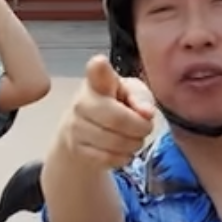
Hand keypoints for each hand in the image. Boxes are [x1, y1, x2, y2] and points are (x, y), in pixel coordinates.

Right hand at [59, 55, 155, 170]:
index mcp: (98, 80)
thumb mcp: (133, 94)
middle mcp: (82, 101)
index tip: (99, 63)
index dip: (98, 68)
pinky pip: (107, 158)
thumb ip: (141, 98)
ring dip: (134, 144)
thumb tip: (146, 113)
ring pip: (114, 142)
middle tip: (146, 128)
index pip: (96, 71)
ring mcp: (75, 126)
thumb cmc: (116, 105)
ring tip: (135, 139)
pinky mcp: (75, 148)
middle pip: (116, 118)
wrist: (85, 132)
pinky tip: (123, 151)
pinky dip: (123, 157)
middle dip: (140, 128)